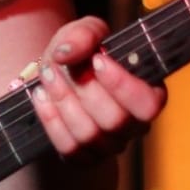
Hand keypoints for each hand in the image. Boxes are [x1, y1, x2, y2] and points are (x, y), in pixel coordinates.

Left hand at [24, 15, 165, 159]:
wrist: (60, 78)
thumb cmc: (82, 55)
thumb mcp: (86, 32)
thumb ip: (84, 34)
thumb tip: (66, 53)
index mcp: (148, 94)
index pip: (148, 104)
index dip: (123, 85)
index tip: (97, 60)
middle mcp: (134, 125)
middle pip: (115, 120)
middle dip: (84, 89)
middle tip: (61, 64)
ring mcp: (111, 145)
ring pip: (89, 135)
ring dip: (63, 102)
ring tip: (47, 75)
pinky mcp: (86, 157)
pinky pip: (69, 149)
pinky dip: (51, 121)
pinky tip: (41, 96)